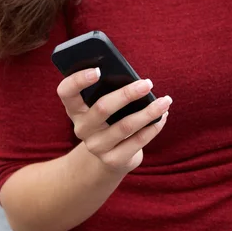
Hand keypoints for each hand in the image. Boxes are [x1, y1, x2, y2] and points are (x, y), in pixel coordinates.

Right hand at [56, 68, 170, 174]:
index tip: (98, 70)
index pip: (66, 92)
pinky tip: (163, 117)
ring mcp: (96, 146)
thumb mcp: (106, 106)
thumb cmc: (112, 119)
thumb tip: (139, 81)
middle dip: (127, 94)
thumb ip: (112, 91)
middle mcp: (82, 128)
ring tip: (165, 101)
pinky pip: (137, 141)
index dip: (78, 80)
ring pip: (125, 126)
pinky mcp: (112, 160)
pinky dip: (153, 127)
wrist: (110, 157)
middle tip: (148, 83)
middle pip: (102, 108)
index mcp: (75, 109)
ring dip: (149, 112)